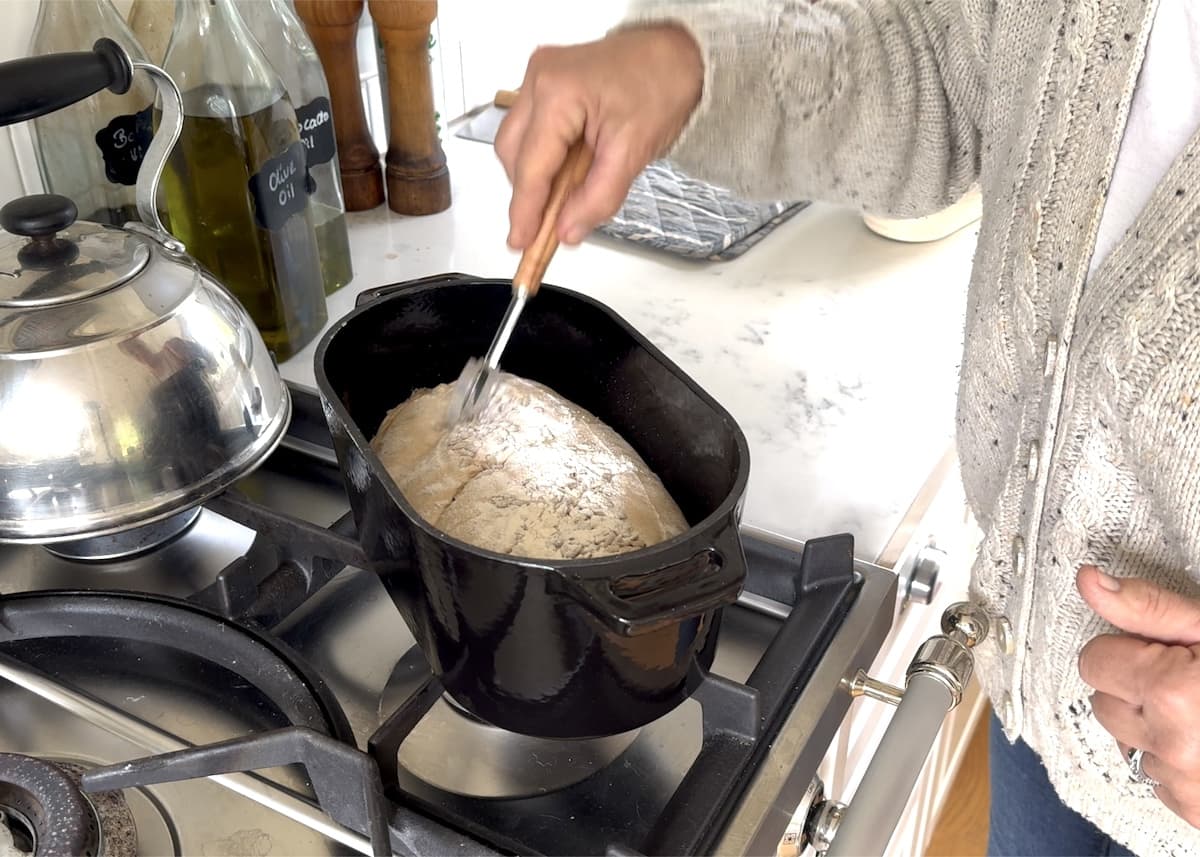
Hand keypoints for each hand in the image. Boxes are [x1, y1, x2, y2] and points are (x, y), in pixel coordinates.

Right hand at [495, 25, 702, 248]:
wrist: (677, 54)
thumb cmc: (662, 84)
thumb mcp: (633, 152)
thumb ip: (598, 198)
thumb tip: (568, 230)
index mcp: (558, 93)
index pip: (531, 167)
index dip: (524, 211)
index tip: (520, 241)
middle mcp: (540, 79)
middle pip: (513, 154)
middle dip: (530, 192)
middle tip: (551, 223)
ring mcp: (539, 77)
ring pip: (516, 144)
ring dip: (538, 174)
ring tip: (571, 190)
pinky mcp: (546, 83)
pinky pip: (531, 130)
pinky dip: (546, 157)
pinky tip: (570, 168)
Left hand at [1077, 565, 1199, 826]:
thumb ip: (1150, 608)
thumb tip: (1089, 581)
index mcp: (1171, 692)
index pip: (1094, 660)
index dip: (1130, 647)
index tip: (1168, 649)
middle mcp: (1169, 745)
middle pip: (1103, 700)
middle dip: (1136, 684)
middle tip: (1189, 677)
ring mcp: (1182, 785)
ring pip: (1128, 740)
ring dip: (1153, 724)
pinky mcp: (1195, 812)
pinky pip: (1155, 778)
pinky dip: (1174, 760)